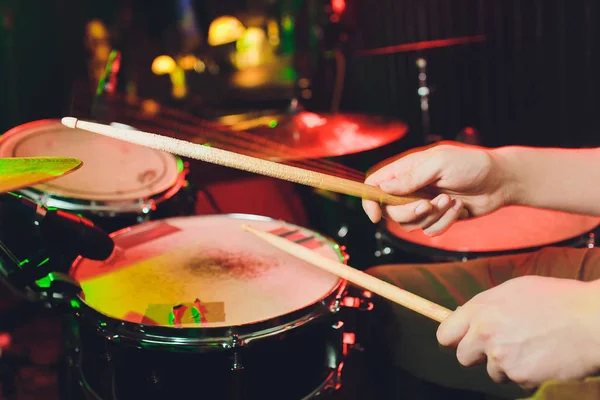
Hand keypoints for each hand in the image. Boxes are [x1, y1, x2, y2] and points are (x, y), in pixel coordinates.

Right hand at [362, 142, 511, 234]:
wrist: (500, 180)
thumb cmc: (470, 164)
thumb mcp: (439, 163)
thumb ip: (410, 177)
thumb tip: (383, 189)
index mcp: (405, 170)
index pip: (374, 185)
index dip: (369, 201)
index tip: (375, 215)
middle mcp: (410, 188)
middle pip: (390, 211)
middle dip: (409, 212)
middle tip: (428, 204)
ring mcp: (423, 204)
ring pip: (410, 225)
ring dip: (432, 216)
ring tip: (450, 201)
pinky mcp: (438, 218)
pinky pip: (430, 231)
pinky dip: (445, 222)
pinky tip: (459, 208)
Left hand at [437, 276, 599, 388]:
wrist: (591, 319)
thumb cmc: (557, 299)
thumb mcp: (514, 290)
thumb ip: (487, 306)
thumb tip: (468, 317)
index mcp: (480, 309)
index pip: (445, 333)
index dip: (455, 338)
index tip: (464, 340)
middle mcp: (484, 332)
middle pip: (463, 357)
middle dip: (480, 355)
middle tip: (502, 347)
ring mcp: (501, 356)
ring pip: (492, 371)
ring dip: (507, 366)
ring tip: (531, 348)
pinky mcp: (519, 375)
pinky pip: (516, 381)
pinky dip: (528, 375)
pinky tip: (544, 358)